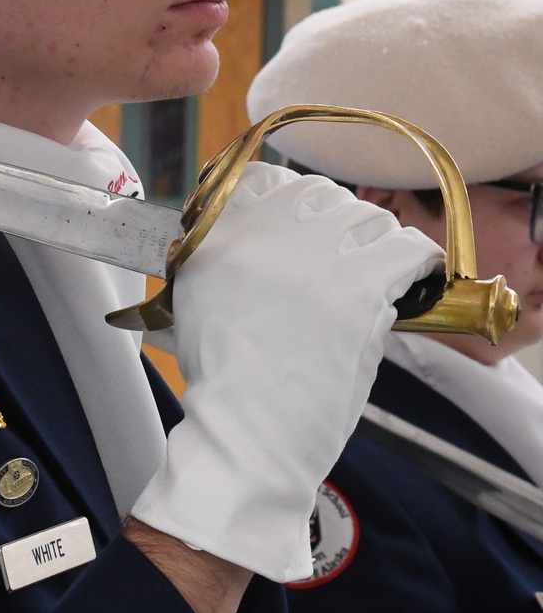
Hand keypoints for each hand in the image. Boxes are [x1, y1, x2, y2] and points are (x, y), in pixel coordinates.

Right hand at [131, 163, 442, 580]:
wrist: (245, 432)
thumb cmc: (224, 378)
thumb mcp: (195, 297)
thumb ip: (219, 252)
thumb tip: (269, 231)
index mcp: (219, 231)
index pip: (268, 179)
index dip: (293, 204)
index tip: (305, 231)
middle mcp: (265, 231)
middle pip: (323, 195)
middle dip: (338, 228)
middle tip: (344, 265)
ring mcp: (313, 256)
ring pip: (370, 219)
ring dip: (378, 246)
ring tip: (378, 280)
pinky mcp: (356, 290)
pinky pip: (407, 250)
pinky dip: (418, 265)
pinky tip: (412, 287)